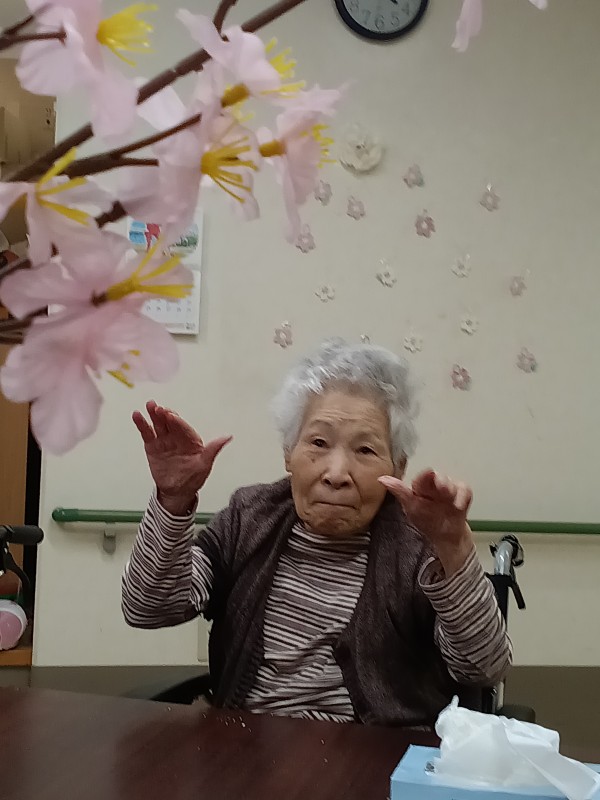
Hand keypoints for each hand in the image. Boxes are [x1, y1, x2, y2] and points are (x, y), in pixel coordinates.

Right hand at [133, 400, 231, 515]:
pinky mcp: (153, 445)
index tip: (171, 416)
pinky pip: (147, 433)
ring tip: (150, 405)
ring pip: (159, 424)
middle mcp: (177, 437)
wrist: (177, 492)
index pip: (184, 428)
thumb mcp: (204, 465)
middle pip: (170, 422)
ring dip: (154, 414)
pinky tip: (137, 416)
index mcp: (191, 439)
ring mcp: (164, 440)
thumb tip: (227, 437)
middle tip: (159, 408)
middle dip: (165, 414)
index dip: (177, 421)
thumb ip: (213, 450)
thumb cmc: (193, 478)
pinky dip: (142, 424)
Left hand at [379, 470, 473, 575]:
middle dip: (440, 480)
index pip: (422, 479)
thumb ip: (399, 492)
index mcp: (421, 487)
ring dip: (450, 488)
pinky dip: (462, 497)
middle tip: (441, 487)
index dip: (425, 476)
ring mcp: (450, 490)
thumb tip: (381, 478)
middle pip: (438, 478)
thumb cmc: (427, 520)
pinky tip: (457, 505)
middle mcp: (435, 486)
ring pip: (451, 483)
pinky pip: (464, 491)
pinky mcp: (462, 495)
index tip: (428, 474)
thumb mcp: (411, 508)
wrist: (446, 537)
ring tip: (448, 495)